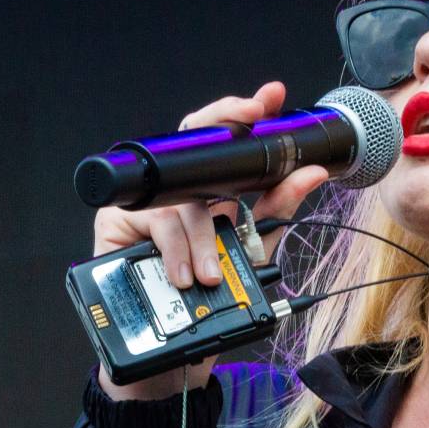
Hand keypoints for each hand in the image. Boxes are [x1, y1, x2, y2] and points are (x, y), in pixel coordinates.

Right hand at [91, 79, 330, 280]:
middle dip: (225, 128)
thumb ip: (278, 207)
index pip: (218, 134)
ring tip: (213, 271)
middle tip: (252, 123)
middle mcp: (175, 186)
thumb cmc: (212, 284)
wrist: (175, 329)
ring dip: (202, 238)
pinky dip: (174, 251)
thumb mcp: (253, 244)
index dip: (238, 110)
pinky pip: (154, 225)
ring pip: (181, 201)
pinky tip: (183, 272)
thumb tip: (312, 173)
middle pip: (194, 144)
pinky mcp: (116, 219)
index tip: (268, 98)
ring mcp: (146, 200)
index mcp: (205, 184)